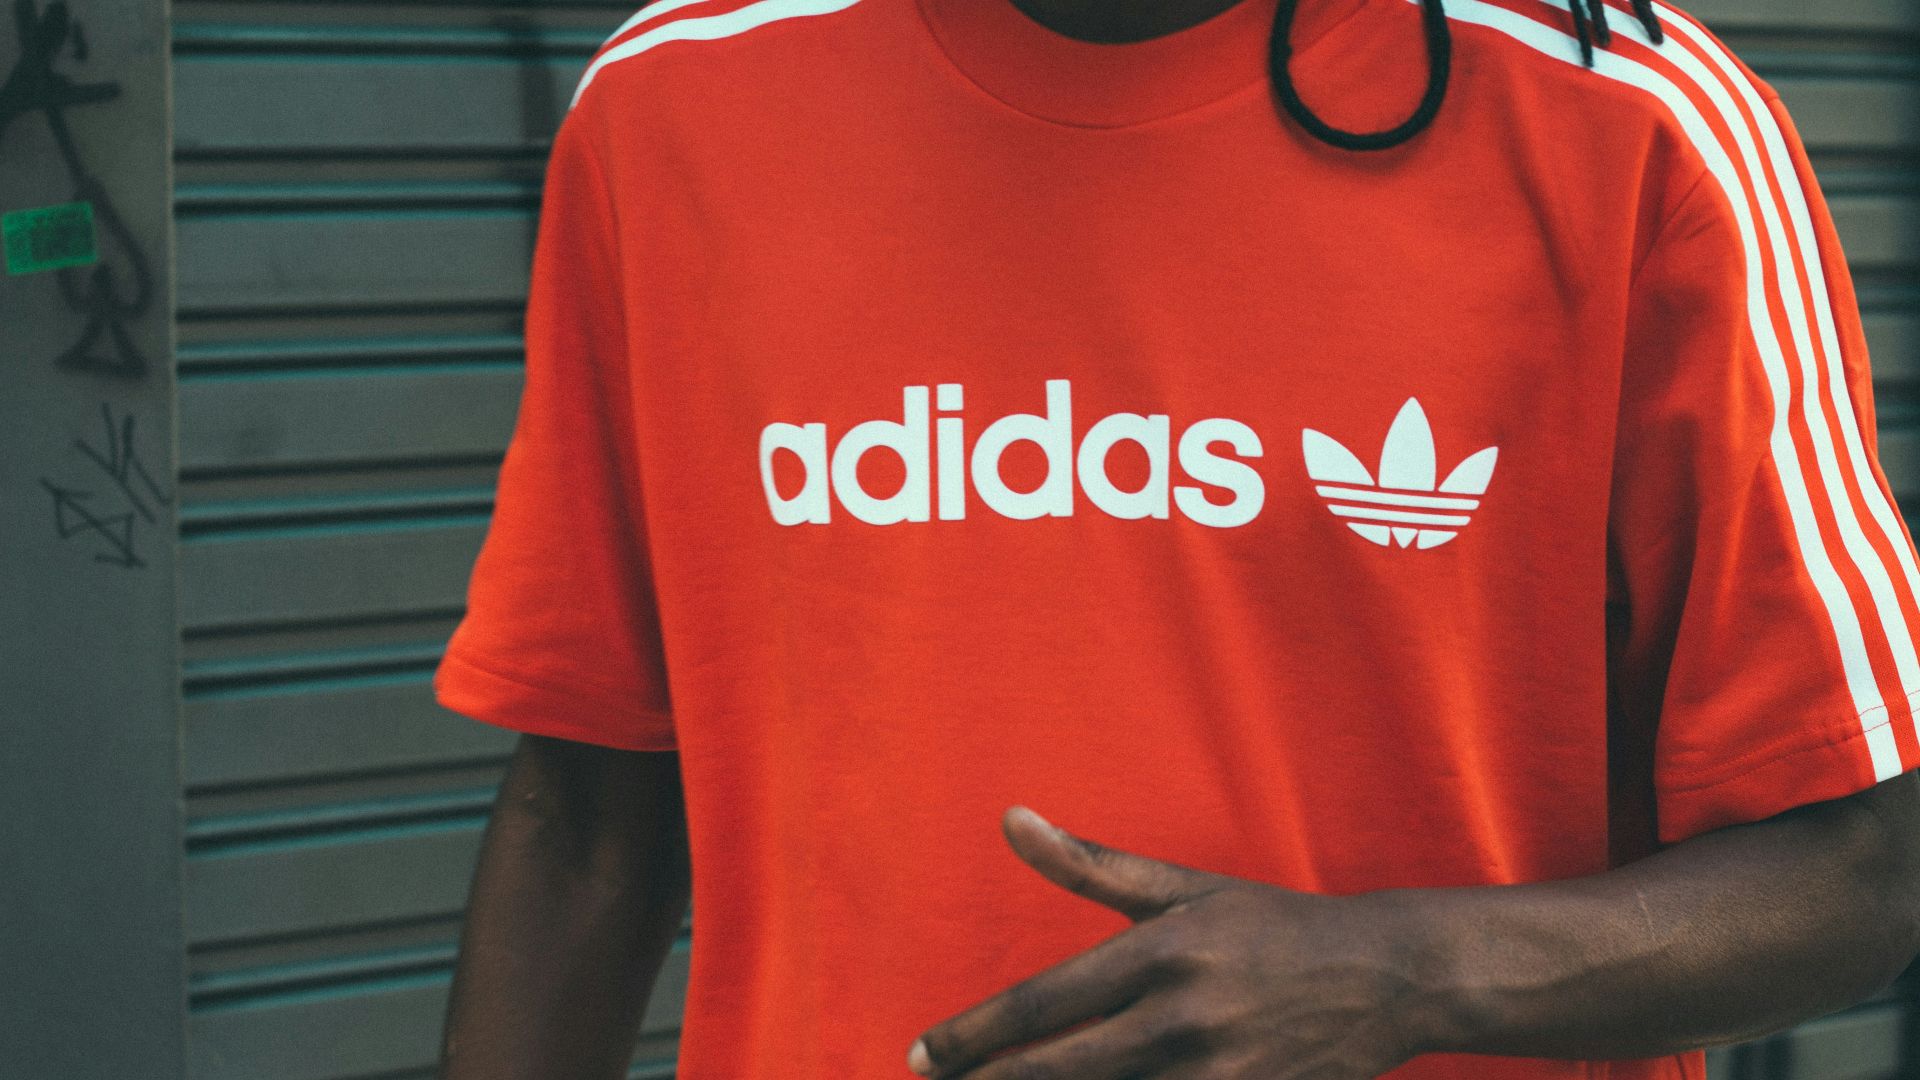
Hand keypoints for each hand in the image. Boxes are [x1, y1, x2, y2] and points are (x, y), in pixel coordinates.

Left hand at [906, 806, 1429, 1078]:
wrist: (1387, 976)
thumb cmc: (1268, 925)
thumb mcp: (1182, 887)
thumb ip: (1089, 863)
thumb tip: (1010, 818)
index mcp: (1162, 949)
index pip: (1044, 1002)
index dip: (974, 1035)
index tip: (920, 1054)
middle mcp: (1184, 1015)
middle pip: (1062, 1068)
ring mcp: (1220, 1073)